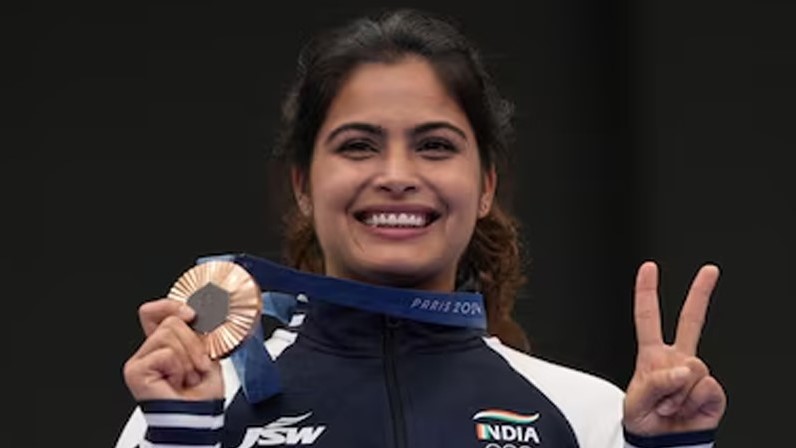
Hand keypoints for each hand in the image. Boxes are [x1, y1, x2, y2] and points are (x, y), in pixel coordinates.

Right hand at [123, 298, 222, 400]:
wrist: (200, 417)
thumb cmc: (203, 393)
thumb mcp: (206, 352)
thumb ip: (195, 331)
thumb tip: (192, 313)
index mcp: (164, 344)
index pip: (154, 311)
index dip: (171, 306)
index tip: (191, 315)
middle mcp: (149, 350)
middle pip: (170, 321)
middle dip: (193, 343)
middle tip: (196, 366)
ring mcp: (140, 360)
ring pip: (169, 334)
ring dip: (189, 357)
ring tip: (188, 376)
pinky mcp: (135, 371)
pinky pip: (166, 353)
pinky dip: (180, 367)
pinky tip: (177, 382)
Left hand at [623, 262, 725, 434]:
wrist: (662, 443)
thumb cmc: (645, 420)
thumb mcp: (635, 400)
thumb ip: (654, 381)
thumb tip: (682, 370)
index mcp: (652, 356)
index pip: (647, 319)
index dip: (647, 293)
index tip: (648, 269)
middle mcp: (676, 359)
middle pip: (690, 321)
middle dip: (700, 294)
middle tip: (710, 271)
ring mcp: (695, 374)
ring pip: (691, 367)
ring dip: (676, 392)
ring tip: (669, 404)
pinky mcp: (712, 391)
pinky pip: (705, 386)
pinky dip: (691, 401)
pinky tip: (685, 409)